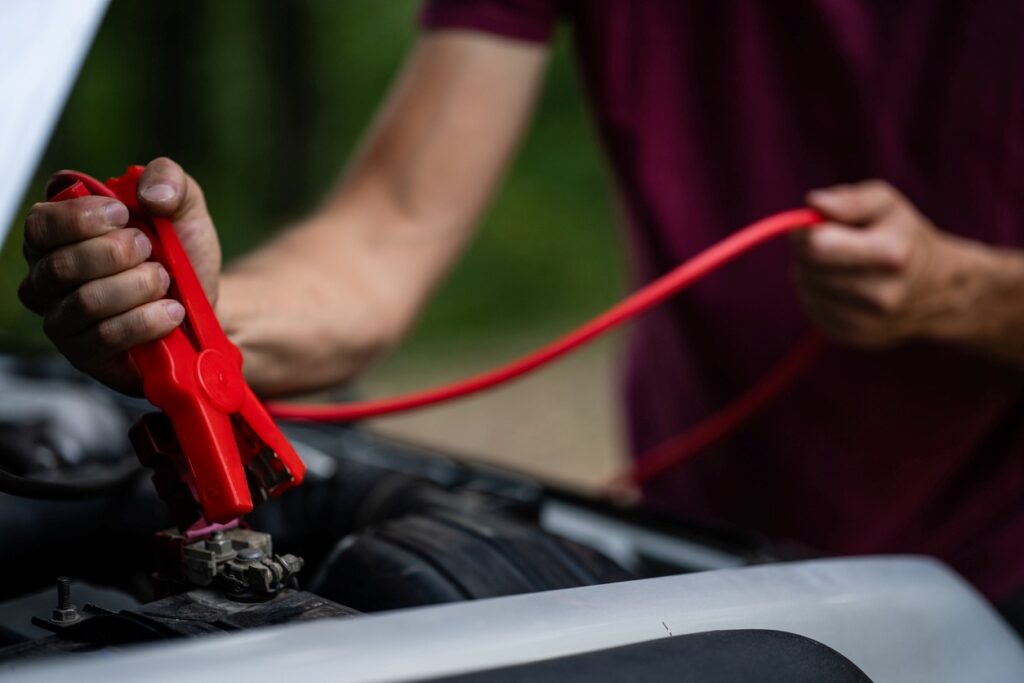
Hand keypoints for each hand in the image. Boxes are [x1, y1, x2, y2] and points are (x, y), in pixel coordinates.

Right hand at [18, 157, 221, 393]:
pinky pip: (104, 337)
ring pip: (85, 302)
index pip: (41, 223)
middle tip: (153, 253)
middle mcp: (47, 277)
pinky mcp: (84, 354)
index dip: (81, 218)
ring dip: (137, 287)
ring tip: (165, 281)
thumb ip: (168, 179)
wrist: (205, 308)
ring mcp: (61, 319)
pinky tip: (170, 312)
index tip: (124, 215)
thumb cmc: (181, 255)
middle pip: (62, 265)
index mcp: (58, 235)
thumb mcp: (183, 206)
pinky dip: (145, 321)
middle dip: (119, 255)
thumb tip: (149, 194)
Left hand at [792, 180, 971, 348]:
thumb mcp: (886, 203)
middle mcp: (882, 296)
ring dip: (811, 274)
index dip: (805, 231)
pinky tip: (840, 287)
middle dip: (808, 252)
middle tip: (831, 244)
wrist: (938, 287)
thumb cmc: (903, 236)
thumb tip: (814, 203)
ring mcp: (867, 323)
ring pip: (806, 290)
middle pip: (807, 269)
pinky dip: (817, 295)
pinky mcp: (852, 338)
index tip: (816, 225)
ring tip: (839, 265)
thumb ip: (850, 200)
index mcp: (892, 255)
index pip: (817, 245)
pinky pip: (813, 310)